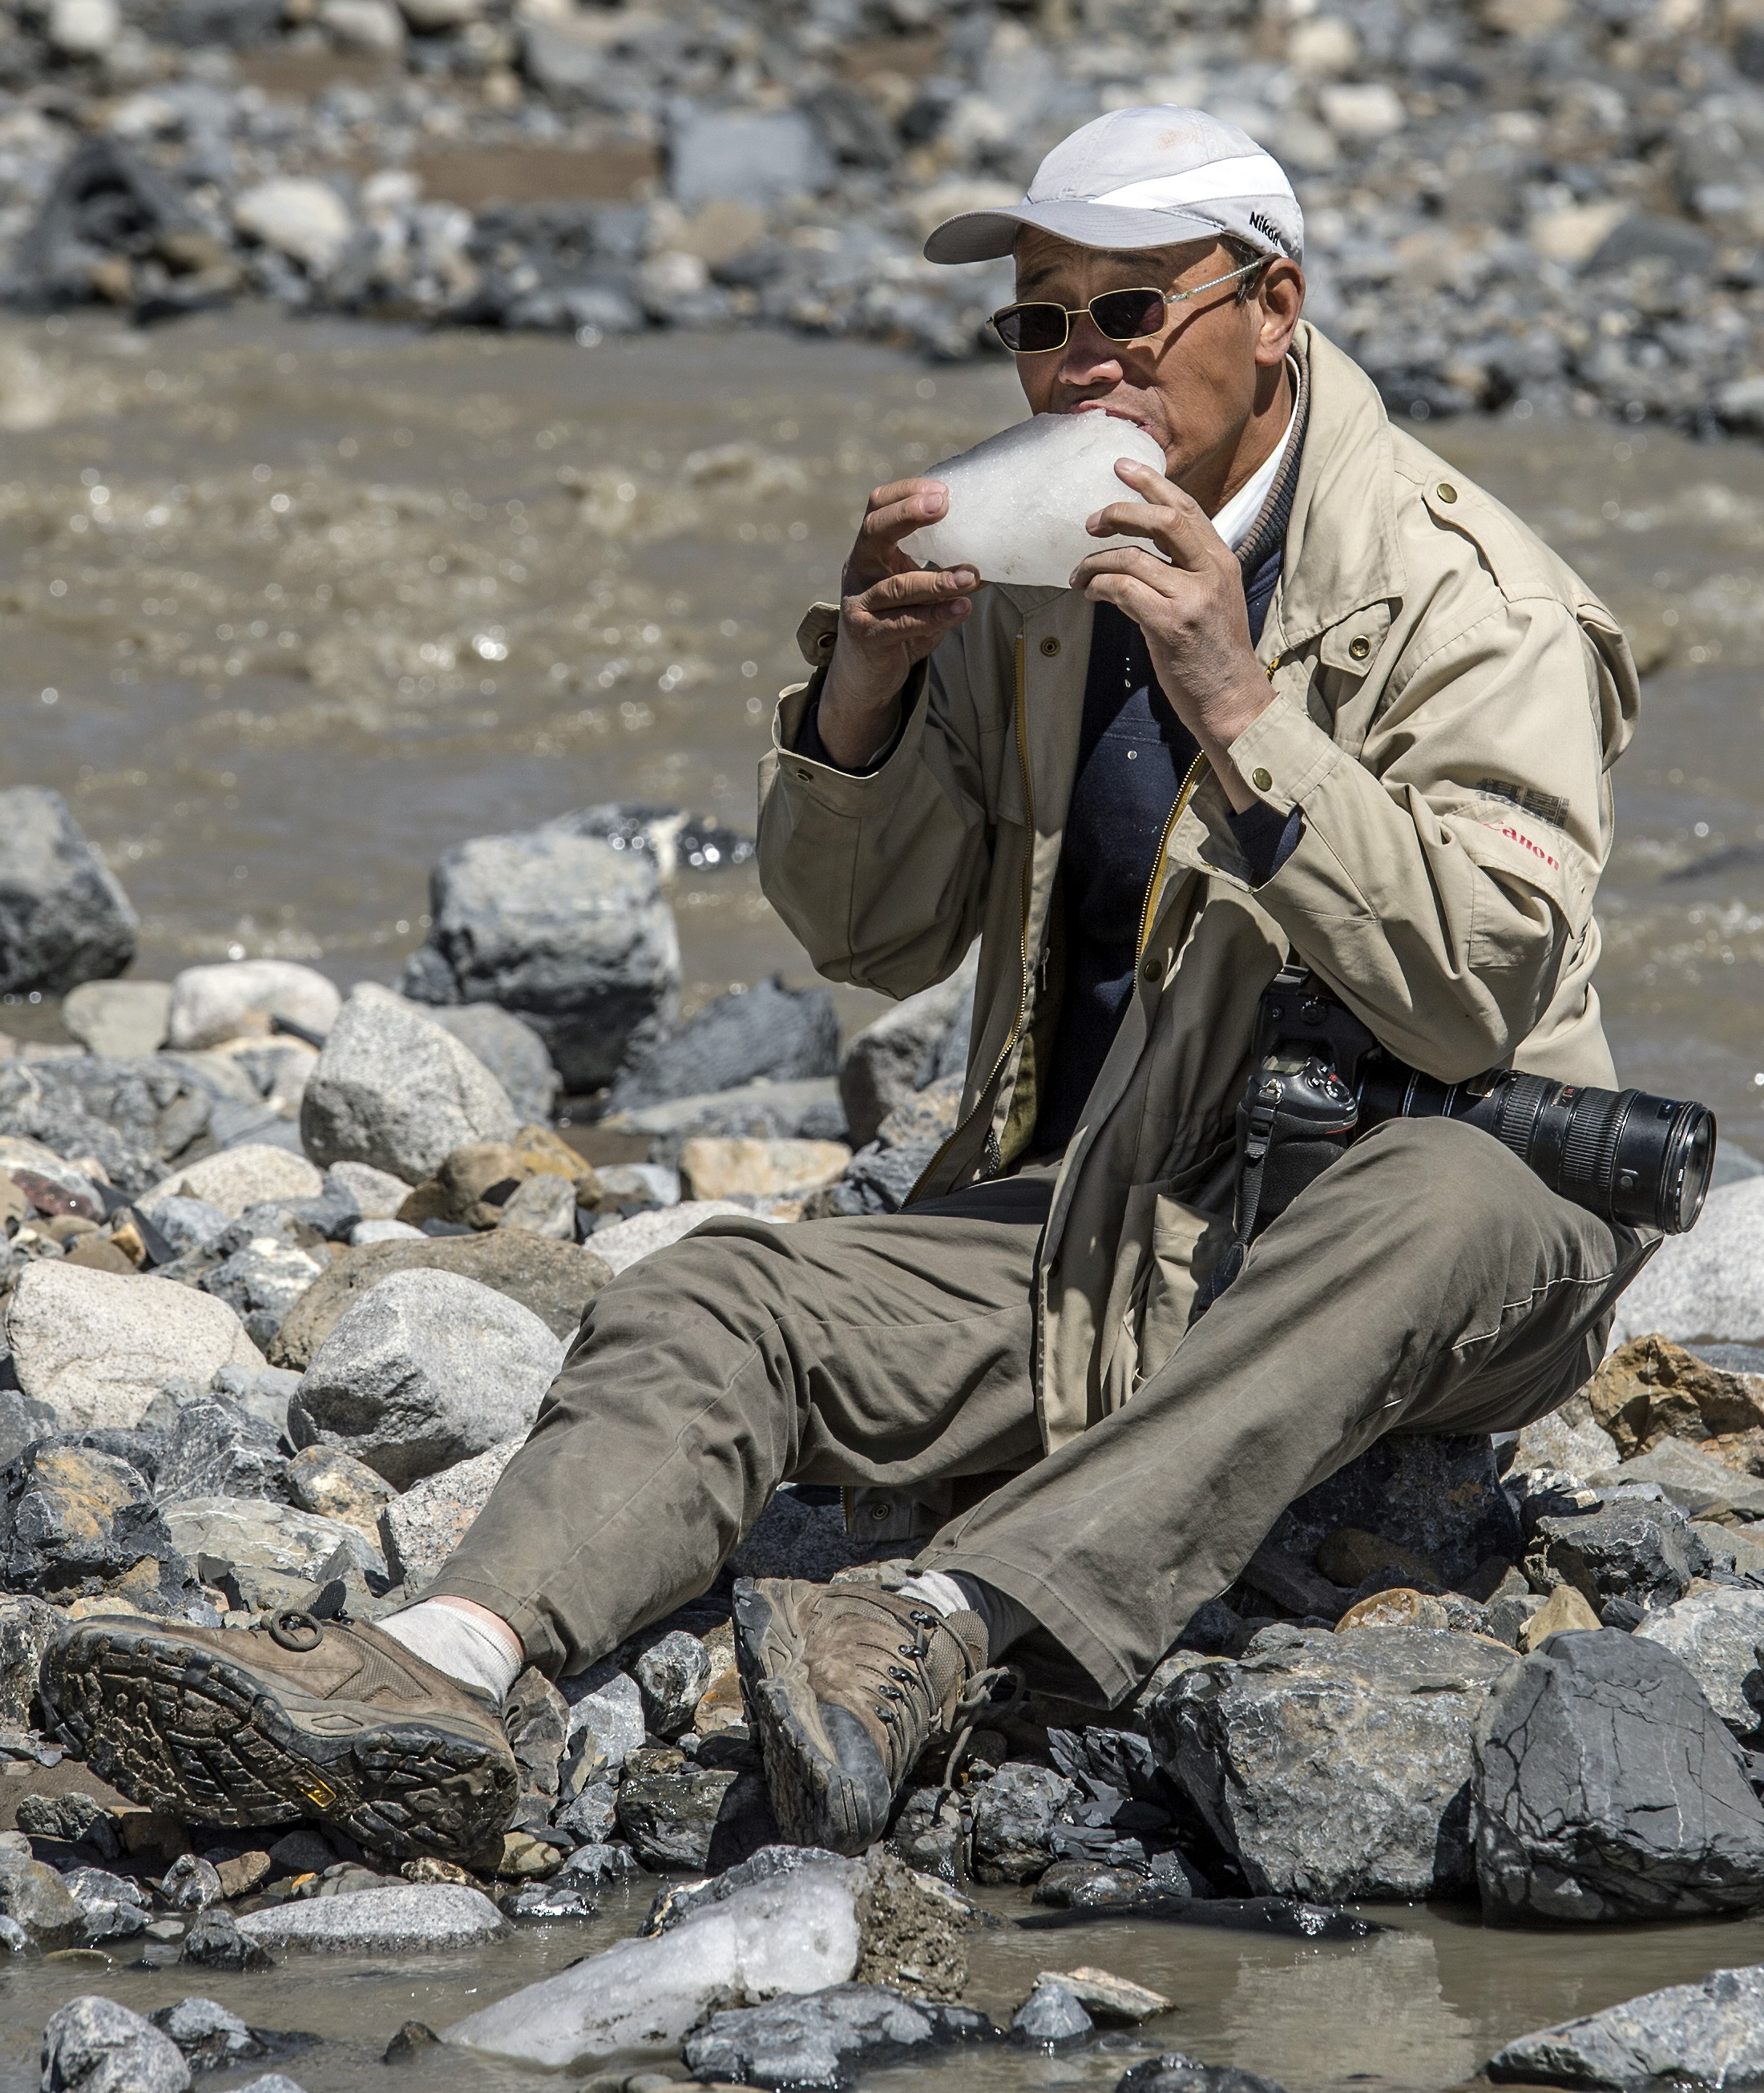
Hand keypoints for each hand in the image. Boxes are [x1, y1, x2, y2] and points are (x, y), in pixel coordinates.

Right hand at [818, 478, 983, 769]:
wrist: (864, 675)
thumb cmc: (898, 622)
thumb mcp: (918, 589)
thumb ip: (945, 569)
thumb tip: (996, 554)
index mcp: (870, 551)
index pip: (877, 507)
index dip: (906, 493)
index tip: (942, 490)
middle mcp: (859, 571)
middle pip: (874, 531)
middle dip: (908, 515)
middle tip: (943, 506)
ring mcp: (859, 604)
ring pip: (898, 585)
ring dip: (937, 579)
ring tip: (971, 575)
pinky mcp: (868, 636)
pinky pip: (904, 623)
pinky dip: (936, 615)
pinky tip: (962, 609)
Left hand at [1069, 457, 1272, 810]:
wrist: (1232, 700)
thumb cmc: (1213, 654)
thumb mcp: (1211, 600)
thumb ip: (1186, 570)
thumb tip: (1139, 550)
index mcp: (1221, 560)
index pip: (1186, 508)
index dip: (1152, 483)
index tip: (1121, 467)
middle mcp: (1211, 571)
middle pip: (1163, 520)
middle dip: (1121, 512)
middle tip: (1092, 521)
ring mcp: (1191, 597)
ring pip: (1133, 559)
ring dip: (1096, 563)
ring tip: (1079, 575)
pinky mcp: (1170, 624)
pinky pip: (1123, 590)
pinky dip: (1099, 587)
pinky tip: (1091, 594)